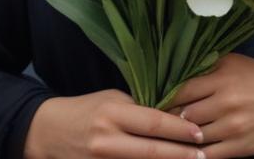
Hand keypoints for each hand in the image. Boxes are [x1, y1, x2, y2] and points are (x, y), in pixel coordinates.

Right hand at [23, 89, 205, 158]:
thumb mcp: (112, 100)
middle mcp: (106, 140)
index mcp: (111, 114)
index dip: (179, 130)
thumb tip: (174, 118)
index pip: (152, 123)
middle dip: (182, 155)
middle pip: (152, 152)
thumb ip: (139, 110)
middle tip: (204, 156)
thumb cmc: (86, 110)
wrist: (50, 132)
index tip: (199, 134)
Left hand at [165, 54, 253, 158]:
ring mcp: (233, 126)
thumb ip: (206, 66)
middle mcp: (226, 101)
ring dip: (180, 137)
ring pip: (193, 136)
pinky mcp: (240, 147)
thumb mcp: (234, 63)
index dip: (163, 97)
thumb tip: (172, 70)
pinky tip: (186, 151)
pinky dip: (194, 154)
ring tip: (168, 136)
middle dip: (169, 118)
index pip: (180, 90)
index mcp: (222, 77)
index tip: (152, 100)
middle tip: (156, 120)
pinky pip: (208, 155)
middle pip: (183, 114)